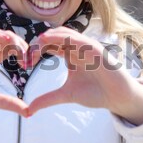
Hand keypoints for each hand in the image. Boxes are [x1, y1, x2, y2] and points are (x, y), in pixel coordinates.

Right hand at [0, 29, 29, 119]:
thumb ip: (8, 103)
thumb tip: (29, 112)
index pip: (10, 50)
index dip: (22, 53)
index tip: (29, 64)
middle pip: (6, 40)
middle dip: (20, 44)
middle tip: (29, 55)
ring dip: (10, 37)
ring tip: (20, 47)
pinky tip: (5, 39)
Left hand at [27, 27, 142, 124]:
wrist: (117, 98)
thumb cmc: (95, 93)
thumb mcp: (66, 95)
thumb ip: (47, 99)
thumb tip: (29, 109)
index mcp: (69, 54)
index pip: (48, 45)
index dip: (34, 51)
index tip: (24, 64)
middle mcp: (76, 47)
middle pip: (53, 36)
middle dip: (38, 43)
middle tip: (28, 54)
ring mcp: (86, 46)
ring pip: (65, 33)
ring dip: (51, 36)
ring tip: (38, 43)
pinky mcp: (97, 49)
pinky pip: (80, 40)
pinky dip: (68, 39)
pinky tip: (57, 42)